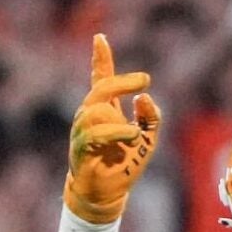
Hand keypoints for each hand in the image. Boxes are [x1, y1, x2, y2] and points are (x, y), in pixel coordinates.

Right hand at [65, 35, 159, 223]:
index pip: (100, 79)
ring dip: (120, 120)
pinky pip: (95, 133)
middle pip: (101, 88)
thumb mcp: (147, 139)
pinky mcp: (81, 146)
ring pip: (97, 110)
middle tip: (143, 82)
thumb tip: (145, 98)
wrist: (108, 193)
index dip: (100, 59)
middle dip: (121, 82)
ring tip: (135, 135)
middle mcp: (90, 115)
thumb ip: (150, 119)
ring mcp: (83, 129)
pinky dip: (115, 132)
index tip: (100, 38)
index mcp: (105, 110)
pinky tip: (130, 135)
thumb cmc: (124, 164)